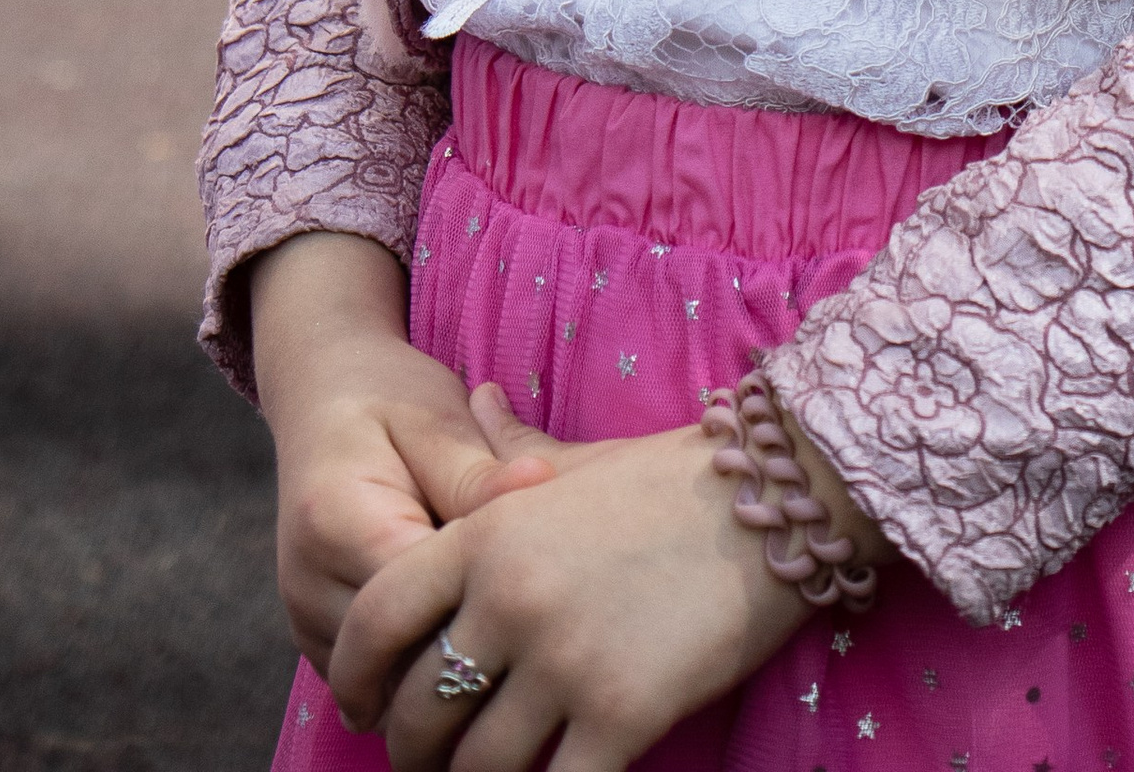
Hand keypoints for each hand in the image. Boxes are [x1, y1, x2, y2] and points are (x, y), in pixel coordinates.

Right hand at [250, 233, 557, 673]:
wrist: (320, 397)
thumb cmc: (386, 397)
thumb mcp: (436, 416)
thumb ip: (480, 471)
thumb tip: (543, 492)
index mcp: (336, 524)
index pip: (423, 598)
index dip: (489, 591)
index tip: (544, 565)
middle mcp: (309, 588)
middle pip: (408, 652)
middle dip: (474, 633)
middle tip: (537, 594)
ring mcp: (307, 624)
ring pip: (395, 680)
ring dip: (450, 653)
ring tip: (502, 603)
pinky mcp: (320, 642)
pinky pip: (382, 679)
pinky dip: (426, 657)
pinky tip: (467, 615)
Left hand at [327, 419, 815, 771]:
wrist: (780, 499)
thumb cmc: (673, 482)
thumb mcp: (578, 459)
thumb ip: (510, 451)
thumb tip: (472, 398)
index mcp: (489, 534)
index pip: (375, 619)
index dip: (353, 676)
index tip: (362, 706)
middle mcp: (512, 599)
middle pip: (420, 711)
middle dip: (414, 749)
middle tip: (429, 759)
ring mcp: (566, 660)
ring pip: (478, 767)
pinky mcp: (622, 715)